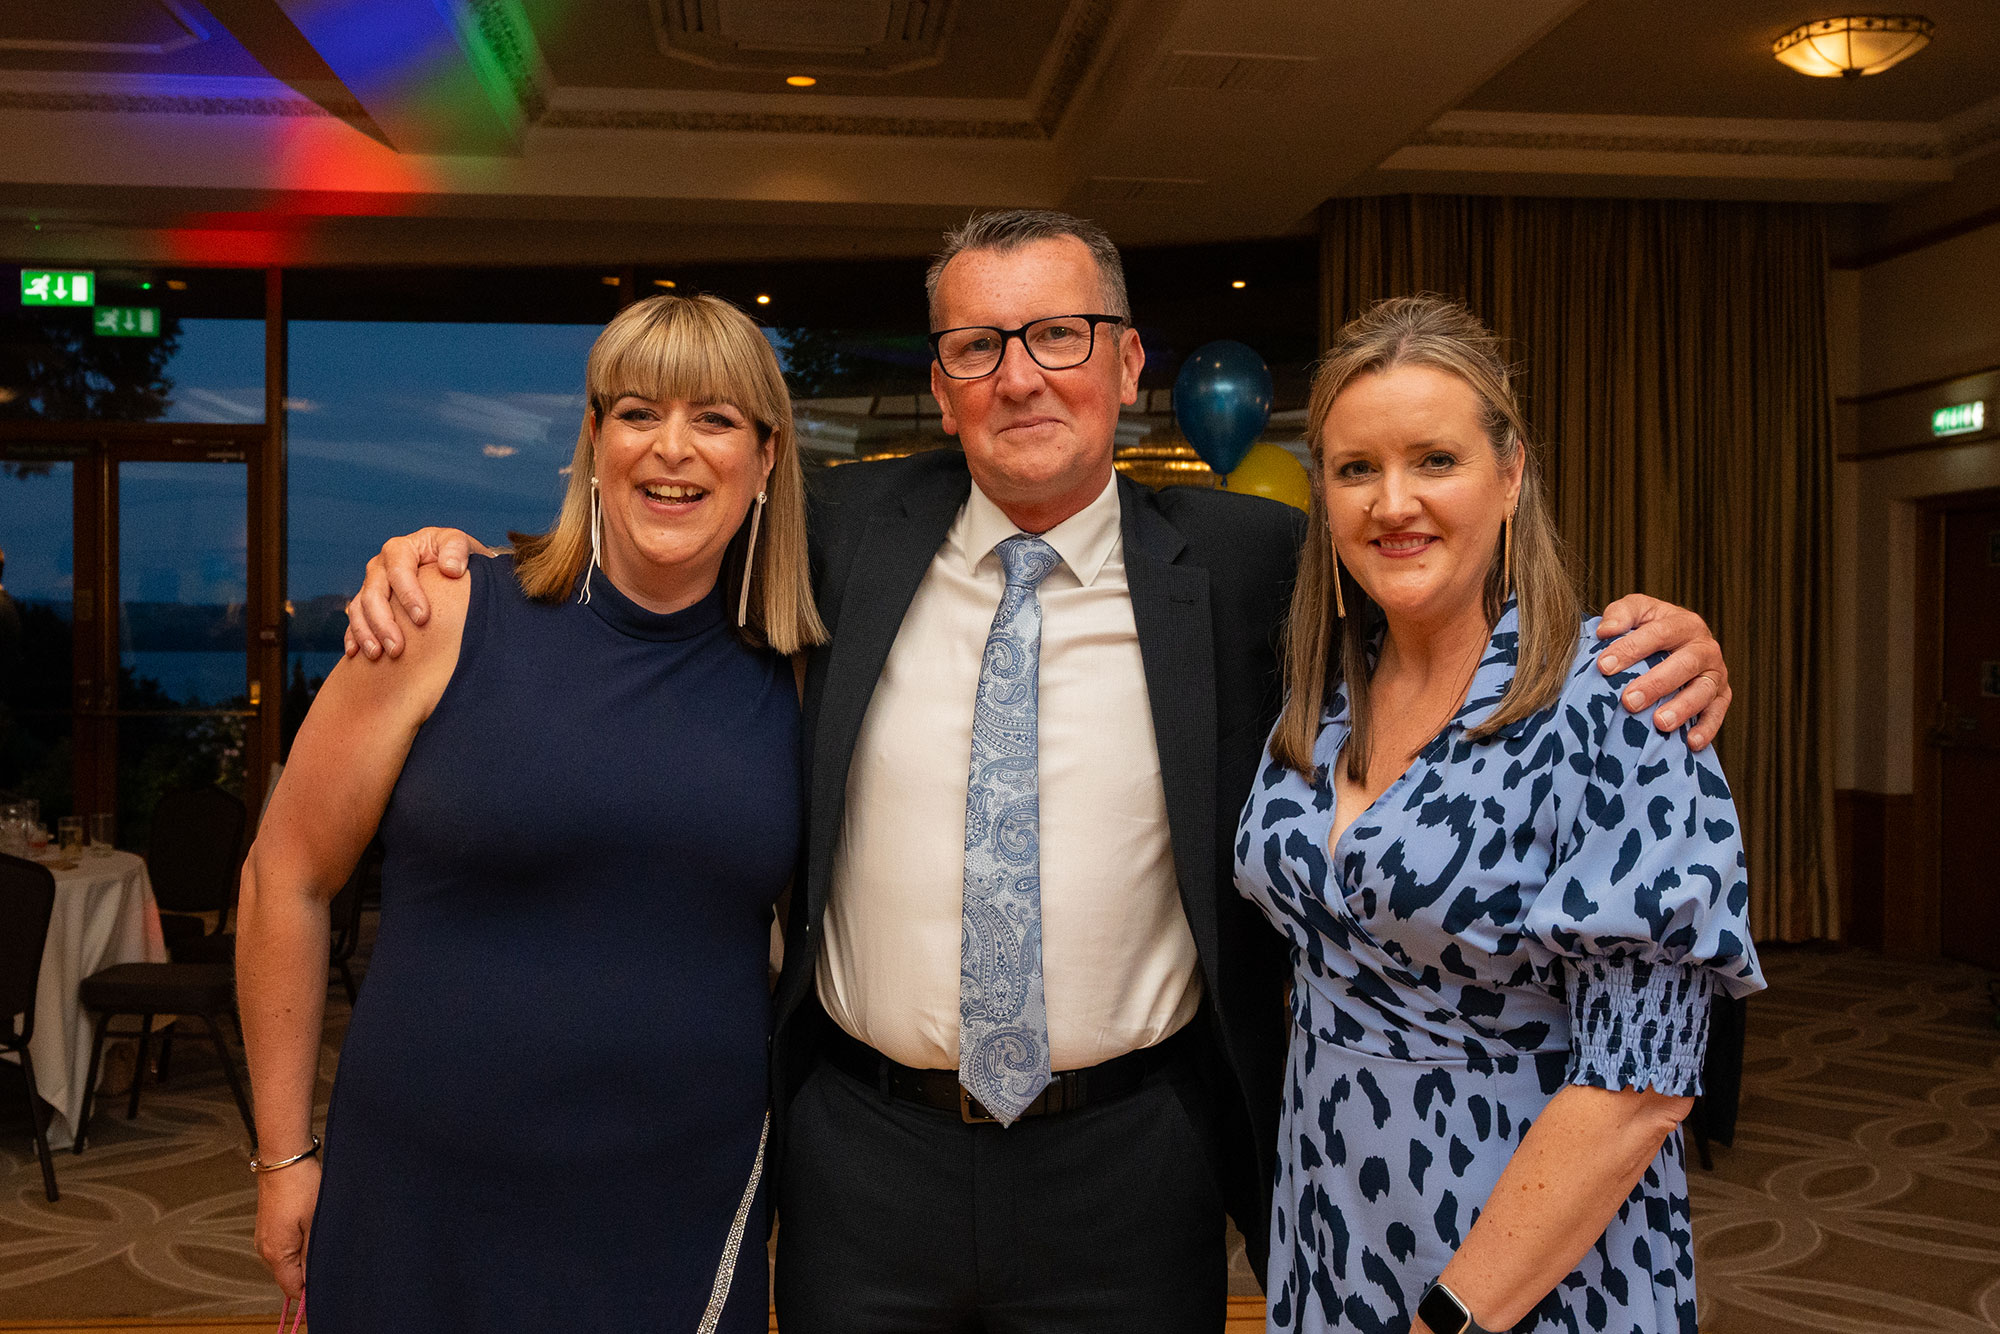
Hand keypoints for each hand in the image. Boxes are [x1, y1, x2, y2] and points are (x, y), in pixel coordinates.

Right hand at [253, 1159, 320, 1300]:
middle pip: (288, 1276)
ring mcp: (264, 1238)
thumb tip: (311, 1280)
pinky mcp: (268, 1227)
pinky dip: (297, 1245)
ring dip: (303, 1257)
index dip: (310, 1291)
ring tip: (320, 1237)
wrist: (284, 1159)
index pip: (291, 1288)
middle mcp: (264, 1249)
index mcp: (276, 1253)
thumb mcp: (315, 1222)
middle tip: (329, 1254)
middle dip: (308, 1272)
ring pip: (286, 1261)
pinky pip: (283, 1247)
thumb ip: (312, 1255)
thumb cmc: (302, 1186)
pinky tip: (309, 1228)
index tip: (327, 1281)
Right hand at [343, 528, 483, 659]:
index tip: (422, 618)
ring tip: (376, 655)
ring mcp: (371, 585)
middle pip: (374, 593)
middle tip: (396, 648)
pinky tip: (355, 654)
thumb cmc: (455, 556)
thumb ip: (456, 549)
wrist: (451, 567)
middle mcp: (380, 566)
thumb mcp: (459, 543)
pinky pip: (355, 620)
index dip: (408, 594)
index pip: (398, 569)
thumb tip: (450, 569)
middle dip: (383, 622)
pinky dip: (353, 636)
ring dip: (365, 633)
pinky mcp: (367, 603)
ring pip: (359, 608)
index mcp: (401, 549)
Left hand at [1594, 594, 1730, 750]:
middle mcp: (1704, 648)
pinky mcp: (1722, 696)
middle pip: (1685, 664)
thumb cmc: (1649, 628)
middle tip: (1630, 701)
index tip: (1604, 666)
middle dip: (1657, 683)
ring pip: (1704, 691)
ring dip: (1683, 708)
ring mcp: (1715, 673)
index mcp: (1683, 623)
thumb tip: (1606, 631)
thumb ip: (1621, 615)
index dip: (1631, 648)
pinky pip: (1717, 713)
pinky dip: (1706, 728)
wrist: (1678, 643)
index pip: (1658, 633)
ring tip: (1659, 723)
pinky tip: (1690, 743)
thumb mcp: (1636, 611)